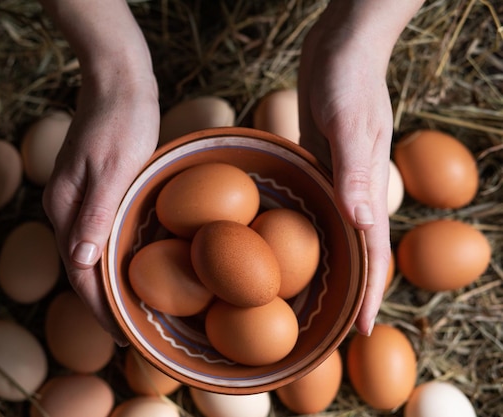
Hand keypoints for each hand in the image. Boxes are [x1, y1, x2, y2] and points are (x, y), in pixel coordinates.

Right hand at [43, 73, 158, 344]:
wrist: (117, 81)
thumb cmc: (122, 121)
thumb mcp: (113, 169)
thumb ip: (96, 215)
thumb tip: (82, 263)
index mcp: (65, 206)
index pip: (78, 271)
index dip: (99, 306)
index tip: (122, 333)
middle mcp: (63, 207)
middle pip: (78, 268)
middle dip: (100, 302)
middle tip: (128, 331)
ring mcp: (74, 197)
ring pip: (87, 253)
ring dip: (105, 283)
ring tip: (130, 307)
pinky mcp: (89, 189)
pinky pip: (96, 234)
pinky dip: (109, 257)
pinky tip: (127, 265)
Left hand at [298, 8, 394, 335]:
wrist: (340, 45)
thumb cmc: (347, 77)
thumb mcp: (349, 122)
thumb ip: (355, 171)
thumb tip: (363, 223)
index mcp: (368, 186)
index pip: (375, 252)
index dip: (372, 294)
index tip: (363, 333)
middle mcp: (355, 189)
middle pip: (358, 251)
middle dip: (351, 290)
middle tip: (331, 327)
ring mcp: (337, 177)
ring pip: (336, 233)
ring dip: (329, 266)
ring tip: (309, 296)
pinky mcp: (318, 163)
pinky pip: (315, 207)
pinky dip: (308, 231)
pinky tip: (286, 243)